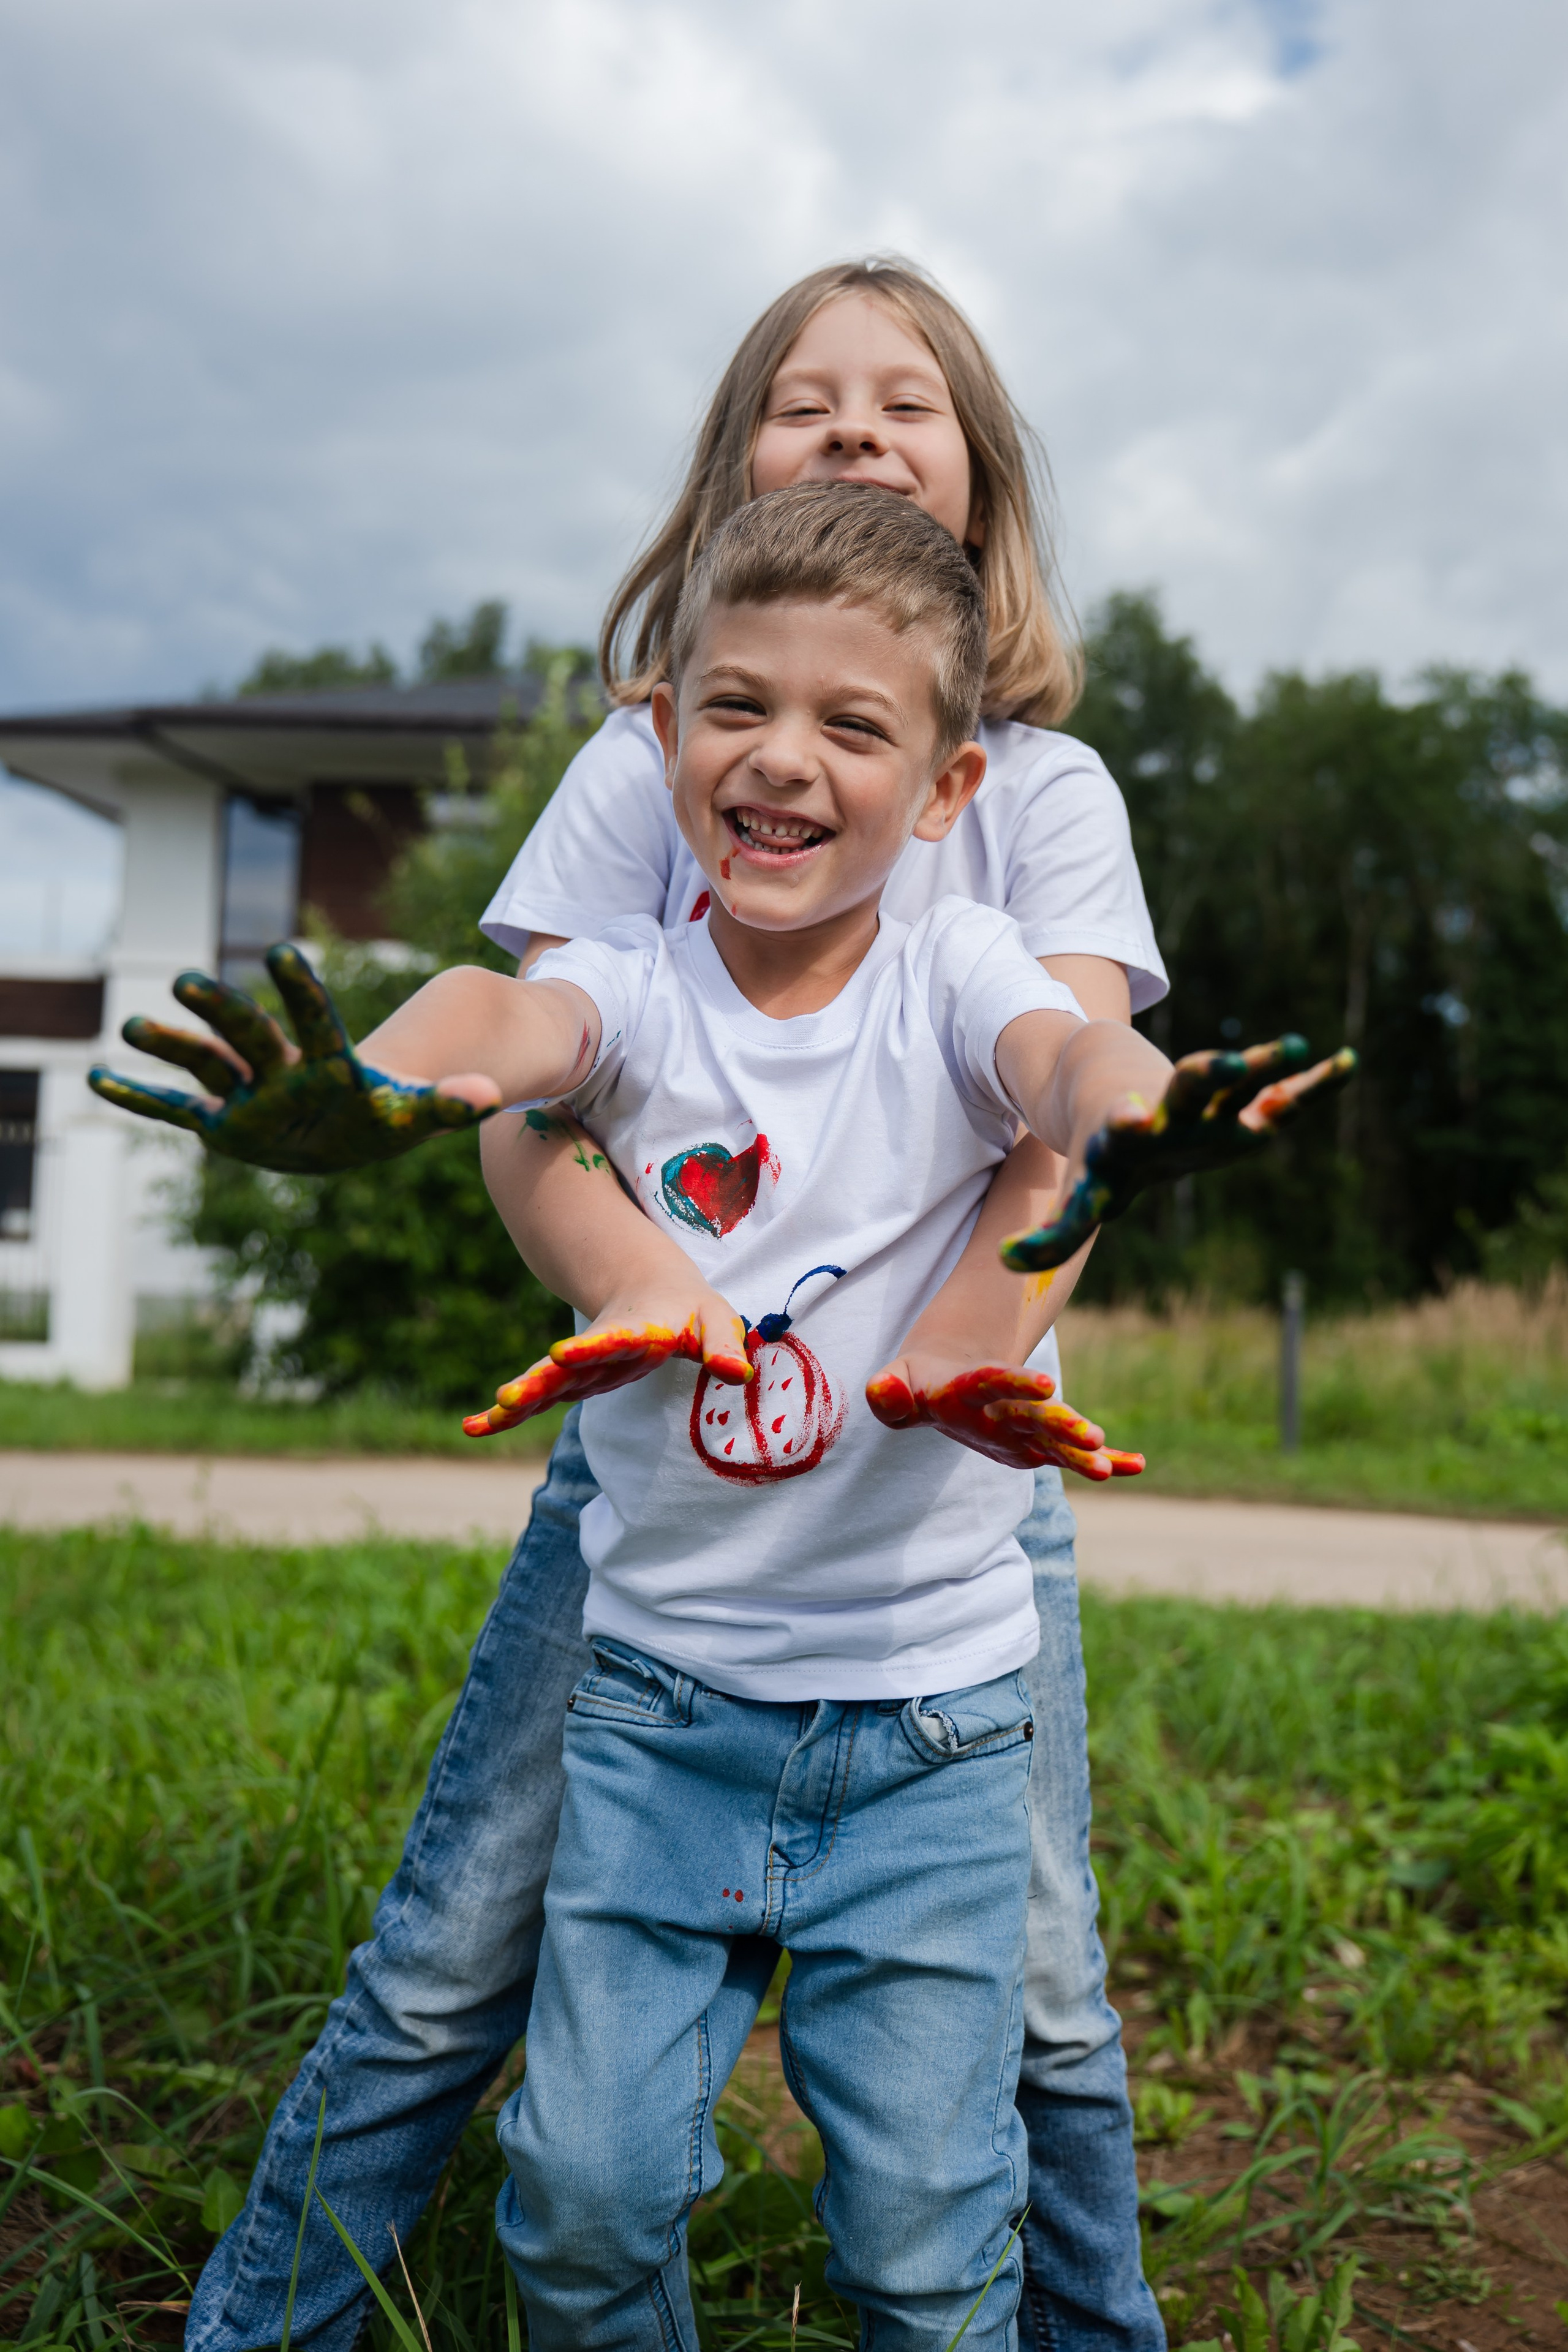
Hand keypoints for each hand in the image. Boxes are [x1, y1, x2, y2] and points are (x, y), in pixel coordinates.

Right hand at [88, 945, 498, 1173]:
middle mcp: (278, 1068)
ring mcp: (246, 1091)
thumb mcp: (410, 1116)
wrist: (348, 1125)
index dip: (302, 992)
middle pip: (247, 1034)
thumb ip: (446, 1103)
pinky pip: (176, 1109)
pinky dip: (140, 1099)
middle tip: (188, 978)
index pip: (314, 1021)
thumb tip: (492, 1094)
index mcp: (323, 1063)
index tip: (285, 951)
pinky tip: (98, 1080)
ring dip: (171, 1045)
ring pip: (204, 1063)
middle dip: (220, 1011)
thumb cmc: (380, 1114)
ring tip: (132, 1024)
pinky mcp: (223, 1120)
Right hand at [464, 1293, 751, 1436]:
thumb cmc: (690, 1311)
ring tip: (486, 1418)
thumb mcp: (715, 1320)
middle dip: (539, 1382)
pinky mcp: (569, 1381)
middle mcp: (600, 1348)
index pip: (615, 1340)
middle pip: (567, 1367)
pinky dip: (506, 1414)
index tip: (562, 1354)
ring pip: (544, 1384)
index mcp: (638, 1330)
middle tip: (510, 1397)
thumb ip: (725, 1345)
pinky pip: (535, 1399)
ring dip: (517, 1400)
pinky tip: (473, 1428)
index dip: (591, 1348)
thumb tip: (737, 1373)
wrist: (650, 1290)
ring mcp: (580, 1366)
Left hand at [866, 1357, 1143, 1482]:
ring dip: (1081, 1446)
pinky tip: (1137, 1465)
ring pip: (1056, 1435)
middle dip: (1060, 1423)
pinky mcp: (1038, 1441)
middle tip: (1090, 1435)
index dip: (1017, 1383)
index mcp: (971, 1387)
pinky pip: (1071, 1451)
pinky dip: (1105, 1457)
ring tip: (1110, 1461)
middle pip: (1033, 1413)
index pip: (993, 1382)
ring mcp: (1025, 1424)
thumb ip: (889, 1393)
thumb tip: (882, 1390)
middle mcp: (1005, 1405)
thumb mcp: (896, 1385)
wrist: (949, 1372)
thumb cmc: (918, 1385)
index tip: (1046, 1384)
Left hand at [1001, 1036, 1356, 1273]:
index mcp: (1128, 1131)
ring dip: (1261, 1064)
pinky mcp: (1241, 1105)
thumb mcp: (1084, 1193)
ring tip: (1293, 1046)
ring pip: (1237, 1079)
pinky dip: (1315, 1083)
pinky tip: (1347, 1061)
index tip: (1130, 1119)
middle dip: (1204, 1076)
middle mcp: (1171, 1108)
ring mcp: (1210, 1102)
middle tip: (1215, 1061)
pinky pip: (1284, 1092)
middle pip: (1188, 1089)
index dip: (1127, 1128)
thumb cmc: (1104, 1152)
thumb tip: (1007, 1261)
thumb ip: (1055, 1232)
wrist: (1109, 1083)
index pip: (1125, 1132)